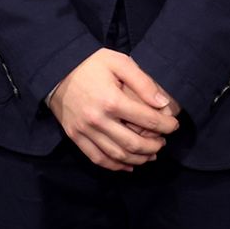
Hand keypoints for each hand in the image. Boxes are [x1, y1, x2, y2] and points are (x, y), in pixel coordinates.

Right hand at [47, 49, 180, 171]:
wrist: (56, 69)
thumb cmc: (90, 63)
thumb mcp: (119, 62)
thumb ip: (143, 82)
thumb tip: (163, 103)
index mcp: (112, 100)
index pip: (148, 120)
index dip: (166, 125)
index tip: (174, 125)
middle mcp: (98, 120)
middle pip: (134, 144)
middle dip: (154, 146)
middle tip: (163, 142)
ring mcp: (85, 131)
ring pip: (117, 155)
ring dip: (138, 159)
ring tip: (151, 155)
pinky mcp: (75, 136)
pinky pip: (98, 158)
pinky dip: (115, 166)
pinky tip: (129, 165)